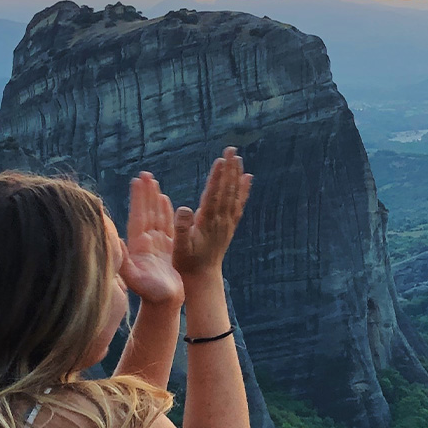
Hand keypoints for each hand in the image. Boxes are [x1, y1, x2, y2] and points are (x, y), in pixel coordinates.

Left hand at [119, 171, 182, 306]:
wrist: (163, 304)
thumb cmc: (149, 293)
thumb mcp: (133, 278)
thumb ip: (123, 260)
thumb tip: (114, 240)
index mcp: (138, 245)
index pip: (138, 216)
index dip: (138, 198)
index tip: (137, 180)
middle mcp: (146, 242)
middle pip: (146, 212)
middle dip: (145, 193)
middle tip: (145, 174)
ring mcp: (156, 244)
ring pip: (156, 216)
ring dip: (155, 199)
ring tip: (154, 182)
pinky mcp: (167, 248)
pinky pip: (167, 225)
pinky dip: (167, 212)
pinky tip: (166, 200)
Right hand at [174, 148, 252, 279]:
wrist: (203, 278)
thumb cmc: (186, 263)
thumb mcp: (180, 248)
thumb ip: (182, 228)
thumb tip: (185, 208)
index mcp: (207, 223)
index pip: (214, 195)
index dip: (217, 177)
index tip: (221, 160)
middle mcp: (221, 220)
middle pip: (227, 190)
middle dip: (229, 169)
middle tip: (231, 149)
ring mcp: (227, 223)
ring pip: (234, 194)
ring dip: (236, 175)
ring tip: (238, 158)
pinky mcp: (229, 226)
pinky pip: (239, 204)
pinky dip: (244, 190)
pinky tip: (247, 178)